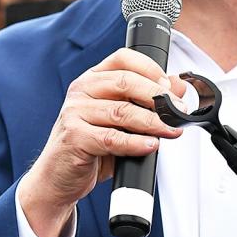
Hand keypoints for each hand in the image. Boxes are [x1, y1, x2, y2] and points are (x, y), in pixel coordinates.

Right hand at [18, 48, 186, 236]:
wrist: (59, 178)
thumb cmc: (90, 147)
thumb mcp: (122, 121)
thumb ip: (147, 102)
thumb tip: (177, 86)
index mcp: (93, 79)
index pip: (123, 58)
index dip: (150, 68)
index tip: (169, 87)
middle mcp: (82, 90)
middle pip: (126, 82)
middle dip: (158, 97)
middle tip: (178, 111)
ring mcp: (75, 112)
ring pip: (121, 111)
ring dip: (152, 122)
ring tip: (170, 130)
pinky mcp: (74, 136)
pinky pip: (112, 138)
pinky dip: (135, 143)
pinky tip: (149, 146)